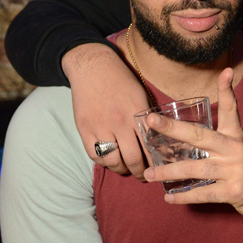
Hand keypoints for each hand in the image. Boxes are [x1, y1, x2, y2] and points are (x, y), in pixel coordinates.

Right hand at [62, 44, 150, 180]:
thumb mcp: (140, 95)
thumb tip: (156, 137)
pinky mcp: (84, 129)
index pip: (150, 147)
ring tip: (126, 169)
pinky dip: (104, 162)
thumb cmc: (120, 79)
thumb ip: (147, 117)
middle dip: (140, 173)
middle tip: (143, 176)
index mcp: (137, 115)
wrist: (92, 66)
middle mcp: (120, 124)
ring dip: (121, 169)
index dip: (154, 163)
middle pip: (133, 159)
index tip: (158, 170)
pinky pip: (95, 155)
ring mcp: (101, 127)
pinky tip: (110, 160)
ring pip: (113, 161)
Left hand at [143, 68, 242, 223]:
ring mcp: (234, 170)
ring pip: (195, 168)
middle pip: (200, 135)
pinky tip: (169, 197)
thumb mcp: (240, 150)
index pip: (232, 109)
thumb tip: (184, 140)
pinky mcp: (233, 191)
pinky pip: (203, 193)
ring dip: (169, 171)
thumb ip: (218, 142)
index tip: (226, 72)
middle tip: (151, 121)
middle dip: (173, 128)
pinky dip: (184, 196)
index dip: (227, 90)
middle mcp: (235, 150)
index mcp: (236, 137)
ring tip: (150, 174)